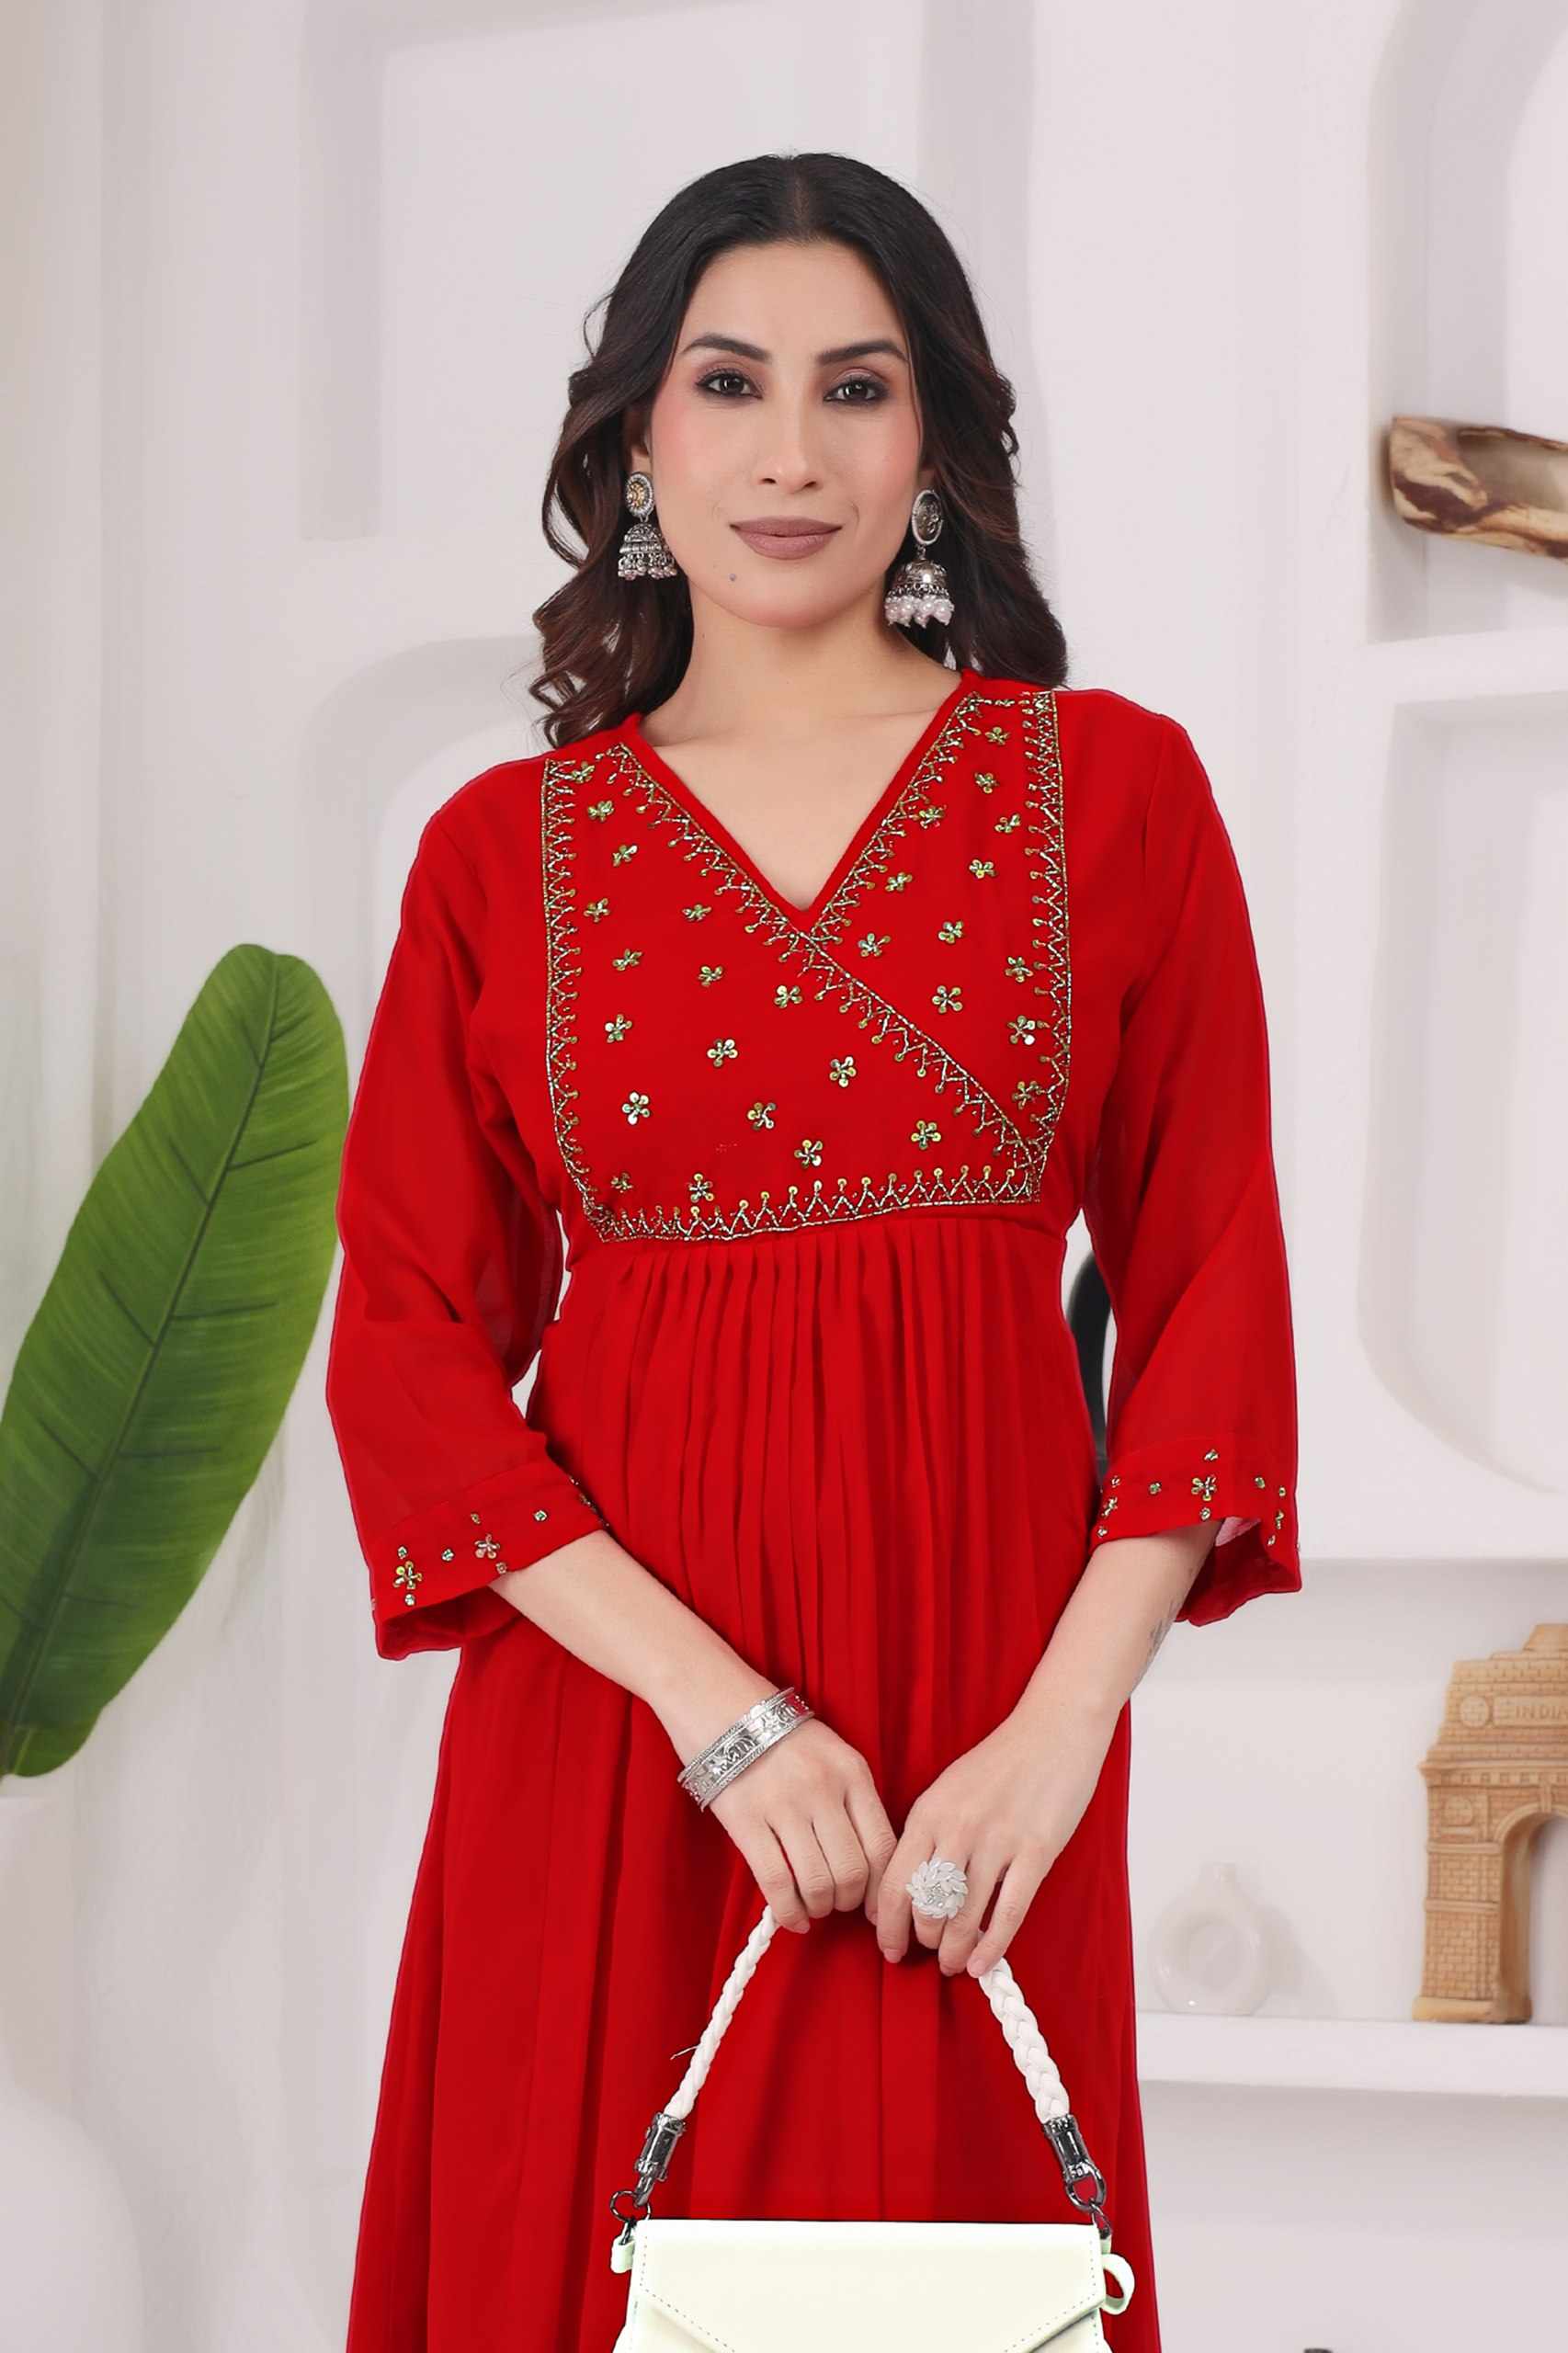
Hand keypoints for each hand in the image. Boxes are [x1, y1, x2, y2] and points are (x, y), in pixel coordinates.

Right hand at [705, 1718, 899, 1935]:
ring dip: (820, 1907)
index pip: (883, 1845)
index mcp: (852, 1772)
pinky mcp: (746, 1820)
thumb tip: (870, 1863)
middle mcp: (824, 1789)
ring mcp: (784, 1805)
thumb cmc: (781, 1736)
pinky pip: (777, 1882)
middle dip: (850, 1901)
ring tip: (814, 1906)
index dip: (882, 1888)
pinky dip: (789, 1912)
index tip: (875, 1906)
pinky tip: (792, 1918)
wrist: (721, 1704)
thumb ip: (853, 1800)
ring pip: (818, 1883)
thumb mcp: (833, 1753)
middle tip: (839, 1903)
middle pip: (853, 1871)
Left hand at [866, 1700, 1117, 1976]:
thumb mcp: (947, 1790)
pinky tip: (981, 1964)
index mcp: (928, 1812)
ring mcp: (997, 1841)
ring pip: (963, 1917)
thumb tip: (912, 1890)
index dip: (888, 1926)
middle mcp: (956, 1828)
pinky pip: (1007, 1913)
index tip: (890, 1948)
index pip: (894, 1883)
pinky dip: (991, 1947)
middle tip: (930, 1953)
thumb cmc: (1000, 1762)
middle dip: (925, 1940)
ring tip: (952, 1964)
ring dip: (954, 1951)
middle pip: (926, 1907)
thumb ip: (929, 1834)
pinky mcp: (1036, 1851)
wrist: (1054, 1729)